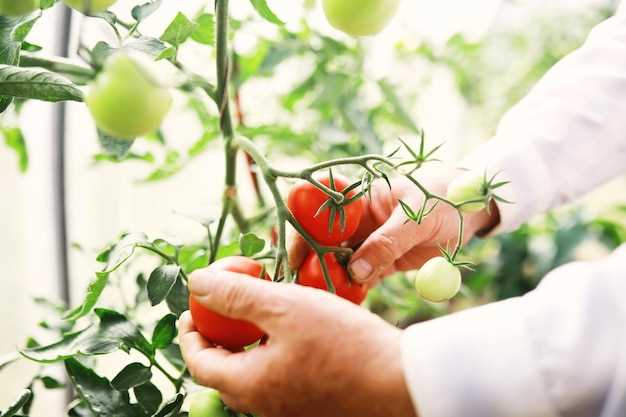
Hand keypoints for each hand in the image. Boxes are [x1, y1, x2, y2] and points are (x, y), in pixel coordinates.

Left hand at [179, 267, 416, 416]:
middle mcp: (266, 406)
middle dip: (218, 340)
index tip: (193, 311)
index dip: (191, 335)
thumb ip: (237, 295)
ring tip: (260, 315)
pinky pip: (282, 378)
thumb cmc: (344, 343)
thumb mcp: (284, 307)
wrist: (403, 383)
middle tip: (223, 311)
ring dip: (248, 345)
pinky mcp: (317, 405)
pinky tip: (295, 331)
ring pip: (256, 375)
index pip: (199, 363)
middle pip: (225, 372)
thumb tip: (197, 282)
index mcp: (250, 387)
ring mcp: (293, 409)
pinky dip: (275, 354)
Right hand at [289, 170, 497, 285]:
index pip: (316, 210)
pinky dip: (351, 291)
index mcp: (359, 199)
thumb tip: (354, 270)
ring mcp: (367, 242)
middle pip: (320, 241)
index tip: (293, 255)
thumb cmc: (444, 199)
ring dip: (327, 281)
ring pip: (337, 263)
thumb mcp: (417, 218)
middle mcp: (356, 221)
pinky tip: (344, 305)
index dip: (298, 230)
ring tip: (318, 302)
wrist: (472, 209)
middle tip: (300, 287)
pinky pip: (359, 278)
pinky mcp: (381, 261)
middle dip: (307, 263)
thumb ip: (387, 243)